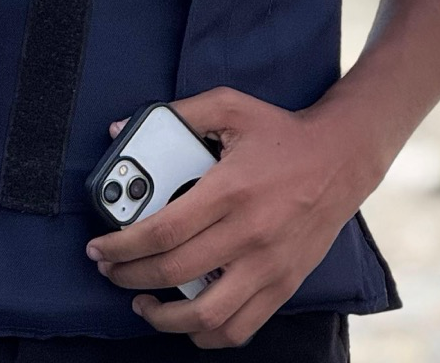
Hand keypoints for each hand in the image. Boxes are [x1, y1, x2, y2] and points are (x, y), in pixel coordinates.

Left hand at [85, 87, 371, 349]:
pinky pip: (241, 327)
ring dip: (164, 318)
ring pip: (206, 315)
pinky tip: (188, 319)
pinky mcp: (284, 284)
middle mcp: (248, 234)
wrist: (341, 157)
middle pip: (174, 273)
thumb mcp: (228, 107)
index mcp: (229, 191)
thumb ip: (175, 115)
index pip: (162, 232)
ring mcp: (268, 266)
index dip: (121, 246)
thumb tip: (119, 129)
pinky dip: (208, 333)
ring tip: (143, 304)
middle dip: (128, 277)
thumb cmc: (279, 132)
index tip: (98, 249)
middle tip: (109, 271)